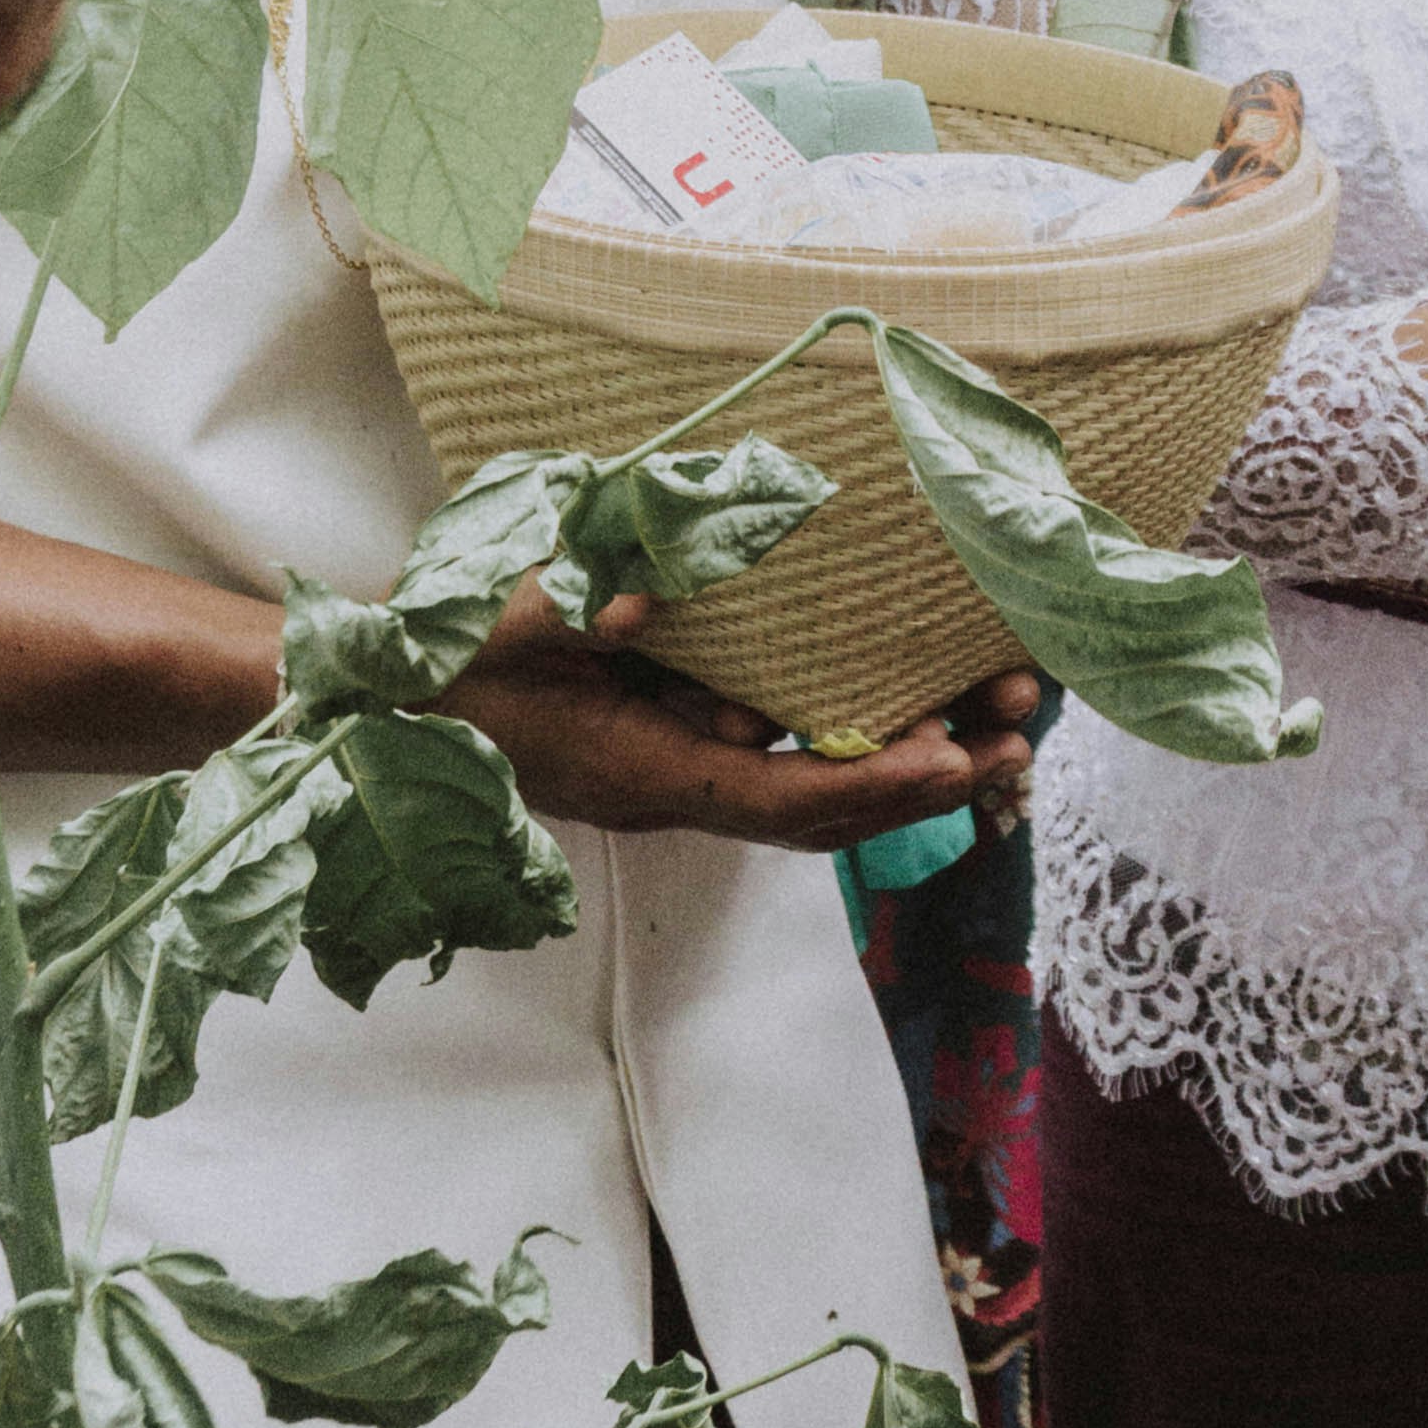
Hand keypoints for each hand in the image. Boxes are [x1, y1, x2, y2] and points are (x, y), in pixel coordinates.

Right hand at [445, 577, 1036, 849]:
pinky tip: (914, 715)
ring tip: (997, 728)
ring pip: (816, 794)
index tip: (946, 760)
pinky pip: (789, 767)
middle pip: (820, 811)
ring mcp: (684, 778)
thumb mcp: (509, 626)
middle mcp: (677, 791)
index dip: (865, 784)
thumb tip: (635, 617)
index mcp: (643, 770)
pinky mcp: (685, 752)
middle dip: (921, 782)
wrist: (412, 702)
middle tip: (1015, 741)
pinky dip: (857, 750)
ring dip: (906, 766)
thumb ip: (569, 618)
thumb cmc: (460, 658)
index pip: (774, 795)